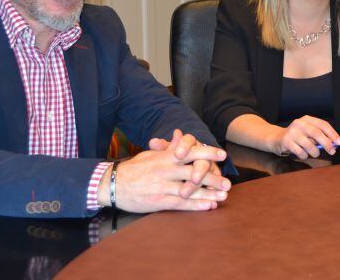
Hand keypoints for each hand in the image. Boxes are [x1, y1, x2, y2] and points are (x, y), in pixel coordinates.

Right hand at [101, 129, 230, 212]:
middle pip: (193, 172)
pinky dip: (195, 206)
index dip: (207, 153)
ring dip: (208, 194)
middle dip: (212, 178)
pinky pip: (180, 204)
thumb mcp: (151, 153)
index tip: (222, 155)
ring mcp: (162, 187)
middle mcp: (165, 171)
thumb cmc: (134, 168)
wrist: (111, 184)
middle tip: (228, 182)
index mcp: (165, 157)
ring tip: (223, 196)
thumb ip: (169, 146)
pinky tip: (208, 206)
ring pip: (189, 190)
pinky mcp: (158, 201)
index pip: (189, 152)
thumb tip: (181, 133)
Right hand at [276, 116, 339, 159]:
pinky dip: (305, 156)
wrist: (276, 138)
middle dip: (327, 144)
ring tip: (314, 153)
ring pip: (309, 145)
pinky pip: (301, 152)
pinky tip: (303, 154)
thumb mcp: (308, 132)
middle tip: (332, 151)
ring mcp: (292, 132)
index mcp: (307, 119)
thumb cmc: (296, 136)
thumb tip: (334, 143)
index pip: (323, 124)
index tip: (339, 142)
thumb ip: (319, 135)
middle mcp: (299, 124)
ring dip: (315, 152)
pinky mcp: (286, 142)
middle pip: (317, 133)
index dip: (332, 134)